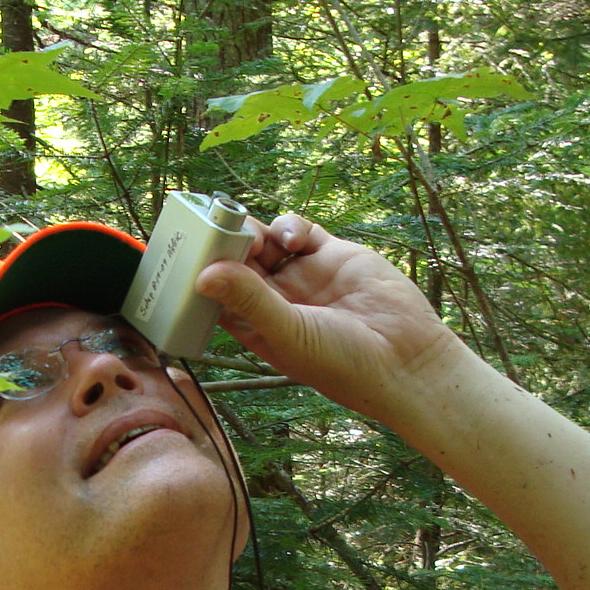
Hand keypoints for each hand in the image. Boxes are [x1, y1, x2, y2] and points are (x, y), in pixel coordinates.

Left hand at [197, 213, 469, 425]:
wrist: (406, 359)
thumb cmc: (342, 363)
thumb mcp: (289, 333)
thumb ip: (250, 300)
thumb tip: (203, 274)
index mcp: (254, 326)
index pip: (214, 293)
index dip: (198, 272)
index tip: (183, 252)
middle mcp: (274, 299)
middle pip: (235, 261)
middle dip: (223, 243)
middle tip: (215, 227)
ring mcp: (302, 275)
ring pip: (264, 242)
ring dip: (254, 232)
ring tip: (255, 236)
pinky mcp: (332, 255)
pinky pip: (300, 231)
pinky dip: (289, 226)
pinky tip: (291, 237)